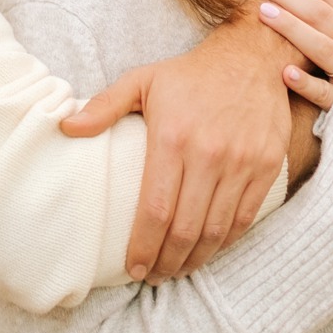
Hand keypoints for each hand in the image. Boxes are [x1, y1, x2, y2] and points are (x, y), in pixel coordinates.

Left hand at [59, 17, 289, 284]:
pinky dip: (227, 240)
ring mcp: (243, 161)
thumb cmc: (191, 74)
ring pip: (217, 229)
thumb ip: (104, 106)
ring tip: (179, 268)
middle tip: (154, 276)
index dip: (143, 248)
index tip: (133, 268)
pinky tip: (211, 247)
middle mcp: (210, 154)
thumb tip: (64, 127)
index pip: (155, 211)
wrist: (253, 56)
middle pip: (185, 229)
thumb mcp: (143, 80)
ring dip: (196, 258)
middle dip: (167, 262)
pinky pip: (246, 215)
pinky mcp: (268, 164)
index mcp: (173, 138)